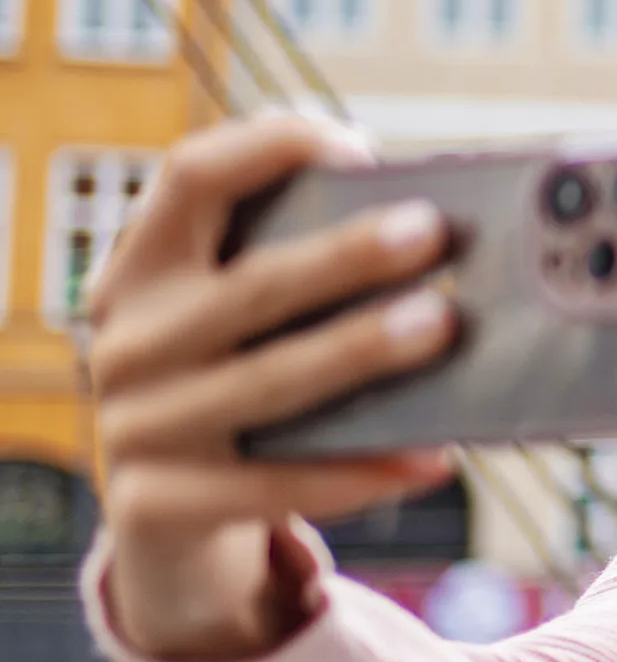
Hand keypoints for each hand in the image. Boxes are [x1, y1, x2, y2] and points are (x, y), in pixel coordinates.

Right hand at [89, 116, 455, 661]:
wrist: (166, 513)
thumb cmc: (240, 380)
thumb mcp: (243, 317)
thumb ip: (304, 269)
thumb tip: (434, 232)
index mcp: (143, 268)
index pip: (189, 177)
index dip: (269, 147)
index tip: (359, 148)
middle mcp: (127, 340)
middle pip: (249, 286)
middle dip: (345, 257)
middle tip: (434, 234)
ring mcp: (135, 425)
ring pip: (267, 383)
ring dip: (359, 352)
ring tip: (444, 325)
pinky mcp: (159, 503)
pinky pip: (274, 486)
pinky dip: (360, 473)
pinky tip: (432, 458)